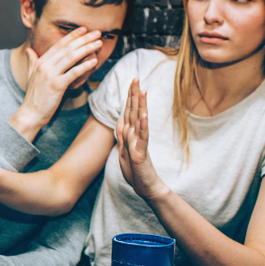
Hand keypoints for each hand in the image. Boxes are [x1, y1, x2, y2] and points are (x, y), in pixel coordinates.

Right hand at [10, 28, 102, 139]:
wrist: (30, 113)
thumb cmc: (34, 96)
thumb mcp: (30, 76)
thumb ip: (32, 62)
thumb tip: (29, 51)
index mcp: (40, 62)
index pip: (59, 45)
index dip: (72, 36)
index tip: (83, 29)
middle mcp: (44, 66)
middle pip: (67, 48)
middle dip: (83, 39)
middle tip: (96, 33)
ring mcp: (50, 75)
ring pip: (71, 57)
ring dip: (86, 48)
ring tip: (98, 43)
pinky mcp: (56, 86)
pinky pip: (73, 73)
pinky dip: (84, 66)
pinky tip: (94, 62)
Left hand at [115, 78, 166, 200]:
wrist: (144, 187)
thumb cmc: (135, 169)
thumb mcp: (123, 150)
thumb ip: (122, 135)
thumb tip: (120, 120)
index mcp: (131, 133)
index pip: (130, 111)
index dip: (130, 97)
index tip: (132, 81)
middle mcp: (137, 135)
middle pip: (135, 111)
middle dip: (135, 95)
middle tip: (136, 78)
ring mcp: (140, 142)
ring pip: (140, 121)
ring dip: (141, 105)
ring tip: (142, 91)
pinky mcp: (141, 152)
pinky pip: (143, 137)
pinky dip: (143, 125)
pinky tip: (143, 115)